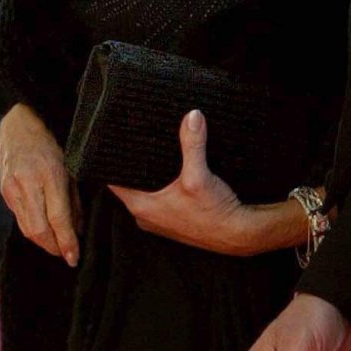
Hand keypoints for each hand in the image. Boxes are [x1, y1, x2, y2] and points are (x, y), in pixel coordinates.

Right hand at [0, 102, 80, 263]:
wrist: (20, 125)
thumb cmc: (54, 144)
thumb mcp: (73, 167)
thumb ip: (75, 200)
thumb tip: (77, 230)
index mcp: (50, 174)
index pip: (58, 218)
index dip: (67, 242)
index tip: (75, 258)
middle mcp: (28, 183)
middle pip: (38, 230)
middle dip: (54, 247)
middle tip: (67, 255)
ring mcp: (12, 188)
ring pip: (27, 228)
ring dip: (43, 242)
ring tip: (58, 247)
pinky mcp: (4, 191)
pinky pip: (20, 218)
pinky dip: (33, 229)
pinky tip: (45, 231)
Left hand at [108, 109, 278, 253]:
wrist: (238, 234)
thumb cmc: (214, 214)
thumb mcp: (199, 175)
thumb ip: (193, 145)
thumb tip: (191, 117)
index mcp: (142, 207)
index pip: (114, 180)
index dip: (112, 160)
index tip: (114, 142)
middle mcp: (147, 215)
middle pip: (131, 184)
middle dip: (134, 164)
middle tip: (138, 140)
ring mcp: (161, 219)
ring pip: (147, 191)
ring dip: (151, 175)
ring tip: (155, 152)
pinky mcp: (177, 218)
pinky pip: (162, 197)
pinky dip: (165, 184)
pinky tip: (175, 172)